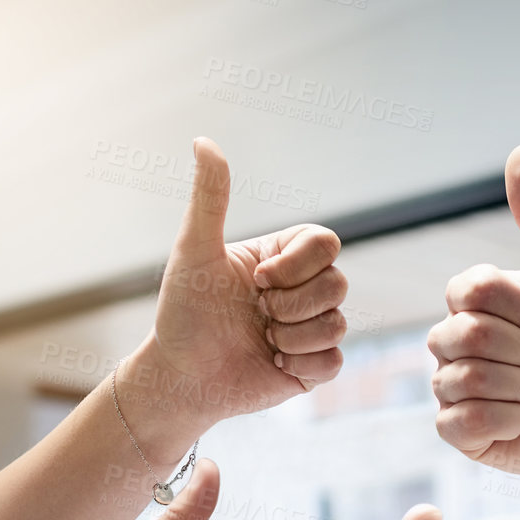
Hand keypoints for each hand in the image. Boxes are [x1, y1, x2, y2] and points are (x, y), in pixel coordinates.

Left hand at [119, 137, 347, 447]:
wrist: (181, 378)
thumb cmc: (183, 314)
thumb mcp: (194, 251)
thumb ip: (210, 198)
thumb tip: (204, 141)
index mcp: (282, 258)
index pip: (325, 243)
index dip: (297, 265)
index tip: (257, 281)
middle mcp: (302, 290)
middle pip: (339, 284)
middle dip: (292, 304)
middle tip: (257, 314)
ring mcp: (311, 329)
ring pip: (338, 324)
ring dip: (292, 337)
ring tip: (263, 341)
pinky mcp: (314, 368)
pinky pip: (335, 361)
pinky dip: (301, 363)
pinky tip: (273, 364)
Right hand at [427, 144, 519, 487]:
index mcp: (472, 301)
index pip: (468, 290)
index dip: (517, 306)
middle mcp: (452, 341)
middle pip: (463, 335)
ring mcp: (451, 388)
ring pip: (463, 380)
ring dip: (519, 388)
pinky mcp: (459, 433)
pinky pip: (460, 422)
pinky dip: (506, 421)